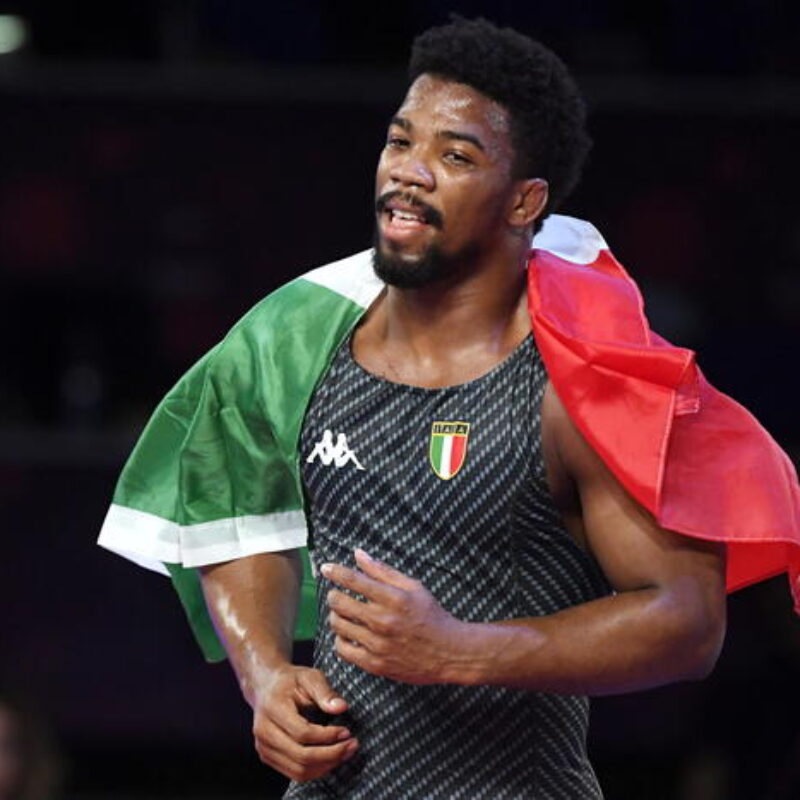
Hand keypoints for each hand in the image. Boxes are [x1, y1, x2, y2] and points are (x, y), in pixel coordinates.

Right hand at [251, 664, 357, 781]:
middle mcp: (264, 731)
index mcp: (273, 708)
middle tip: (352, 746)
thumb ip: (325, 692)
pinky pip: (294, 773)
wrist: (266, 686)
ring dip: (326, 766)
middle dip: (331, 755)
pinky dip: (316, 770)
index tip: (347, 732)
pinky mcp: (267, 757)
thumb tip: (342, 707)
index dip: (327, 736)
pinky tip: (331, 759)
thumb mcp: (309, 677)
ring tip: (345, 753)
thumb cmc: (290, 681)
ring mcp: (263, 747)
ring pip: (298, 771)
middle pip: (300, 756)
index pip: (302, 733)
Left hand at [321, 549, 469, 684]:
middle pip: (340, 602)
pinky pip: (343, 649)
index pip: (353, 580)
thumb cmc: (432, 616)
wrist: (449, 653)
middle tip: (337, 595)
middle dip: (333, 595)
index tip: (326, 568)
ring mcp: (378, 644)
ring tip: (343, 614)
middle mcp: (383, 620)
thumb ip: (383, 571)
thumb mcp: (413, 587)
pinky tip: (348, 634)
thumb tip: (358, 554)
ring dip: (336, 616)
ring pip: (338, 625)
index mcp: (393, 598)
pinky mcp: (376, 664)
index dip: (335, 571)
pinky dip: (340, 639)